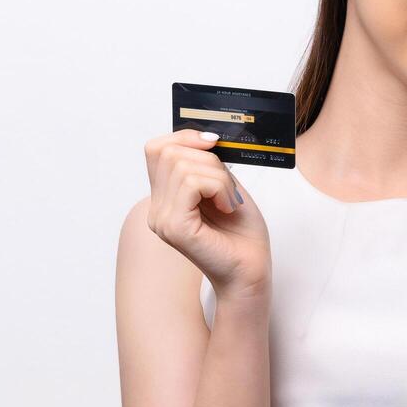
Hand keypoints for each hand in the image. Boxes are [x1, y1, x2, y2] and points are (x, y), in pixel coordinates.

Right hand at [143, 129, 272, 297]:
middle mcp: (156, 209)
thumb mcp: (224, 187)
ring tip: (229, 201)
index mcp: (165, 198)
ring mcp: (162, 219)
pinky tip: (227, 207)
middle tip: (227, 187)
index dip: (185, 136)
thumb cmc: (242, 235)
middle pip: (168, 152)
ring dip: (218, 177)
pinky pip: (192, 183)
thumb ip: (208, 164)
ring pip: (182, 165)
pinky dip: (218, 187)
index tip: (213, 143)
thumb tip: (203, 134)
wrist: (251, 272)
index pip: (155, 149)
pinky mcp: (174, 228)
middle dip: (207, 158)